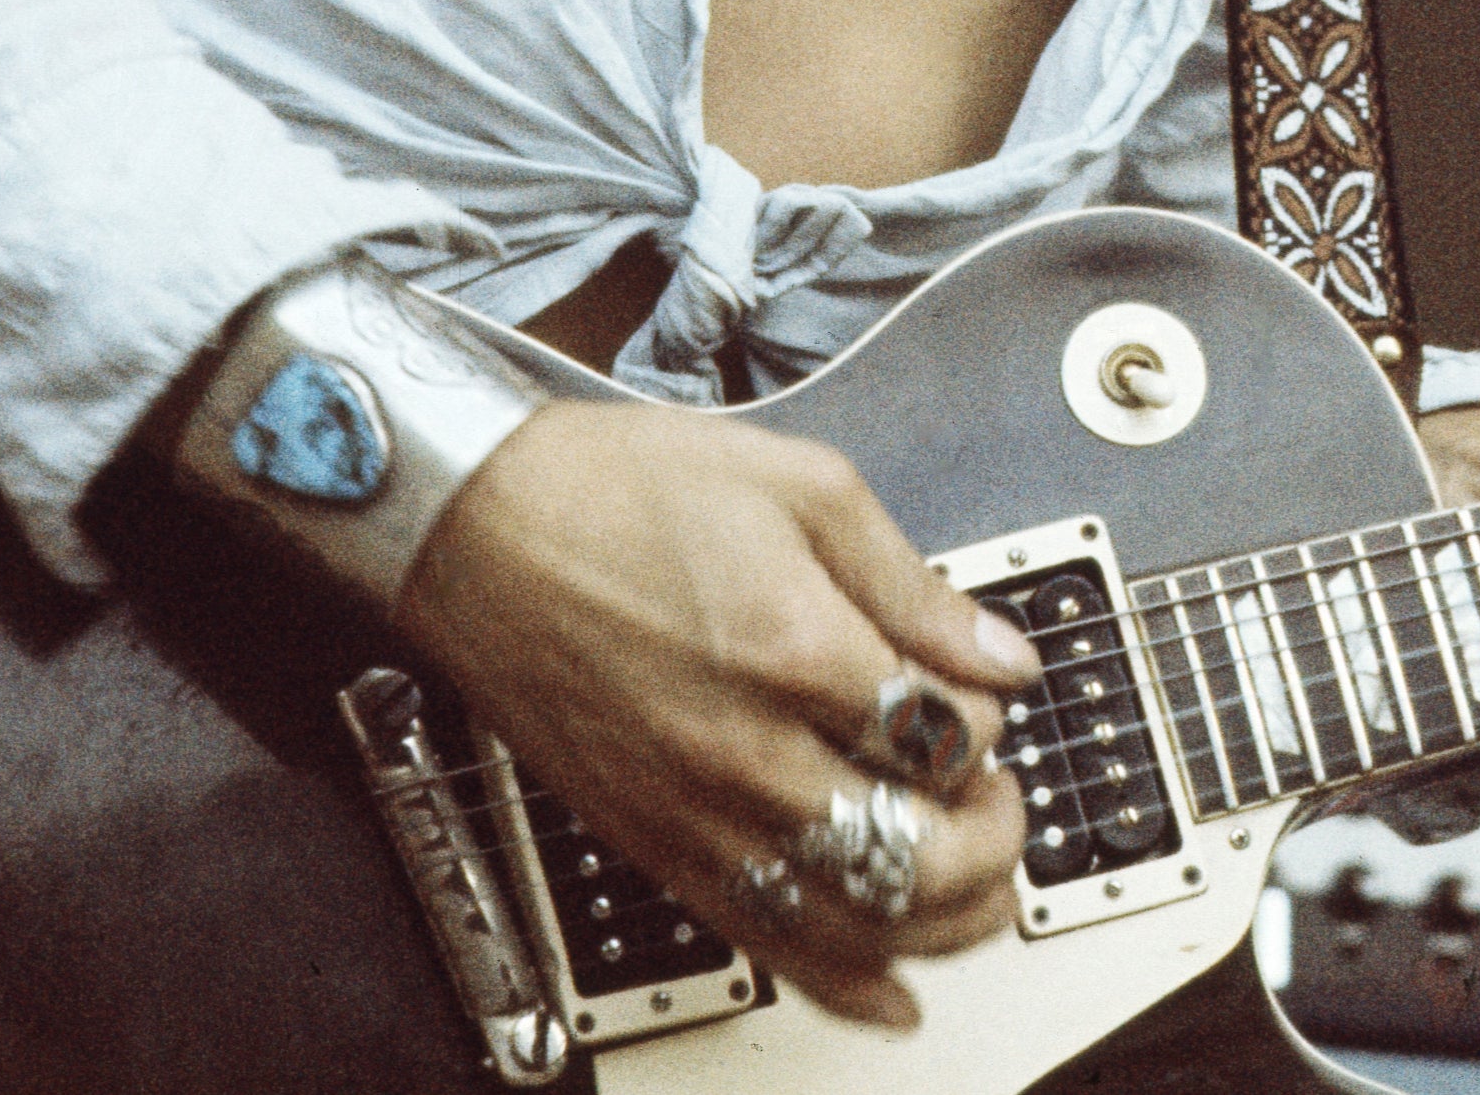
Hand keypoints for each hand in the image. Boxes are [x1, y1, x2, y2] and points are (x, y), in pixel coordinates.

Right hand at [393, 399, 1040, 1030]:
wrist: (478, 527)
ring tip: (971, 877)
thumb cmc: (618, 492)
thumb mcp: (800, 486)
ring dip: (941, 920)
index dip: (986, 719)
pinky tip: (891, 993)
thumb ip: (911, 584)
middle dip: (991, 837)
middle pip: (918, 857)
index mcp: (793, 650)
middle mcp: (746, 754)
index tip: (976, 692)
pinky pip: (767, 950)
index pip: (947, 736)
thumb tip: (1002, 655)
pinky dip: (845, 986)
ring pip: (855, 928)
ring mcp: (695, 816)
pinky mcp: (655, 848)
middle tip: (996, 793)